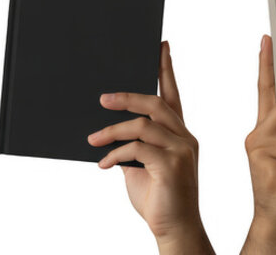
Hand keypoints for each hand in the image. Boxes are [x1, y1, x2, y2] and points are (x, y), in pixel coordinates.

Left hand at [87, 41, 213, 253]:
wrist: (174, 228)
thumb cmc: (158, 198)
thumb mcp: (139, 166)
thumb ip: (131, 144)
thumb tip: (107, 130)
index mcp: (177, 133)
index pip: (172, 94)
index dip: (165, 69)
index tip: (160, 46)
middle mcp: (183, 137)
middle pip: (155, 102)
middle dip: (126, 96)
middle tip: (102, 98)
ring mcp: (181, 150)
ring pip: (144, 124)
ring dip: (112, 130)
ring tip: (93, 139)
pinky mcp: (172, 165)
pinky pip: (138, 148)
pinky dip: (116, 153)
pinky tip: (104, 163)